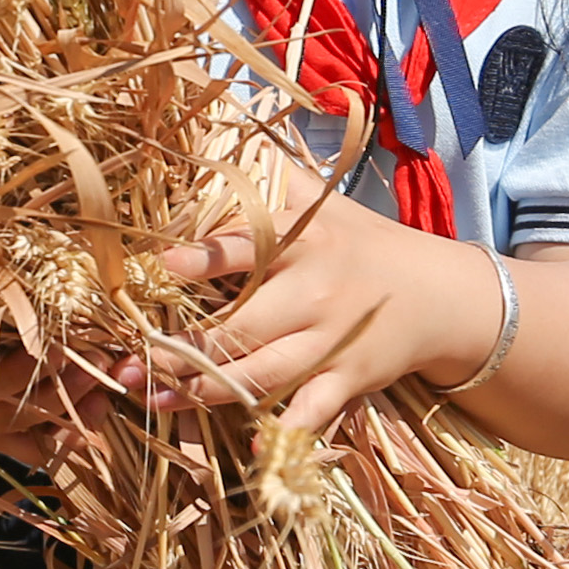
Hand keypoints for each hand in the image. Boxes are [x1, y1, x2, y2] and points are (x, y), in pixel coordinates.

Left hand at [126, 185, 501, 434]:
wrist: (439, 293)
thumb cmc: (356, 240)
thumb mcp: (318, 199)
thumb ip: (263, 172)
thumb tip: (206, 118)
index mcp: (300, 241)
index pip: (247, 247)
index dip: (205, 256)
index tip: (162, 264)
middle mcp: (313, 293)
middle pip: (242, 326)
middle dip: (184, 348)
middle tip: (129, 362)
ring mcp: (331, 341)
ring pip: (262, 374)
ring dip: (205, 391)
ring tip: (152, 400)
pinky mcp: (348, 381)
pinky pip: (311, 413)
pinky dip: (281, 434)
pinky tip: (247, 450)